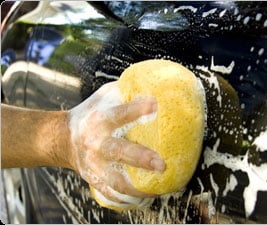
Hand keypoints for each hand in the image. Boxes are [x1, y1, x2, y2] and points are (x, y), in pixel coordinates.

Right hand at [68, 82, 164, 206]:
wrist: (64, 138)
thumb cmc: (91, 113)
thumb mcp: (104, 96)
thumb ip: (126, 91)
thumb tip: (157, 85)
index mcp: (100, 119)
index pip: (120, 113)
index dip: (137, 109)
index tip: (155, 105)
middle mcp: (96, 142)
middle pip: (118, 151)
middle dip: (140, 158)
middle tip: (161, 164)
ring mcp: (94, 164)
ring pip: (115, 181)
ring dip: (137, 188)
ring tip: (158, 189)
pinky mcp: (94, 178)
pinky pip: (111, 193)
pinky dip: (128, 198)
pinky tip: (145, 197)